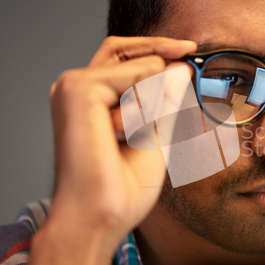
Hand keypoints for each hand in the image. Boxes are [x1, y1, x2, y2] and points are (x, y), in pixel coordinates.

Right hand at [20, 36, 196, 264]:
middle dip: (159, 49)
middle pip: (122, 49)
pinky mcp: (77, 91)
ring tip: (141, 131)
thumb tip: (182, 68)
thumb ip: (165, 100)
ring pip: (132, 63)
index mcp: (91, 100)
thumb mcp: (155, 134)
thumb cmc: (123, 187)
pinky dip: (144, 100)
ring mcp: (73, 87)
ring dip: (153, 94)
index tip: (189, 50)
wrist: (104, 216)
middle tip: (190, 51)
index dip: (155, 50)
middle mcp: (77, 89)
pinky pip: (129, 75)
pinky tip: (131, 129)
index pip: (122, 59)